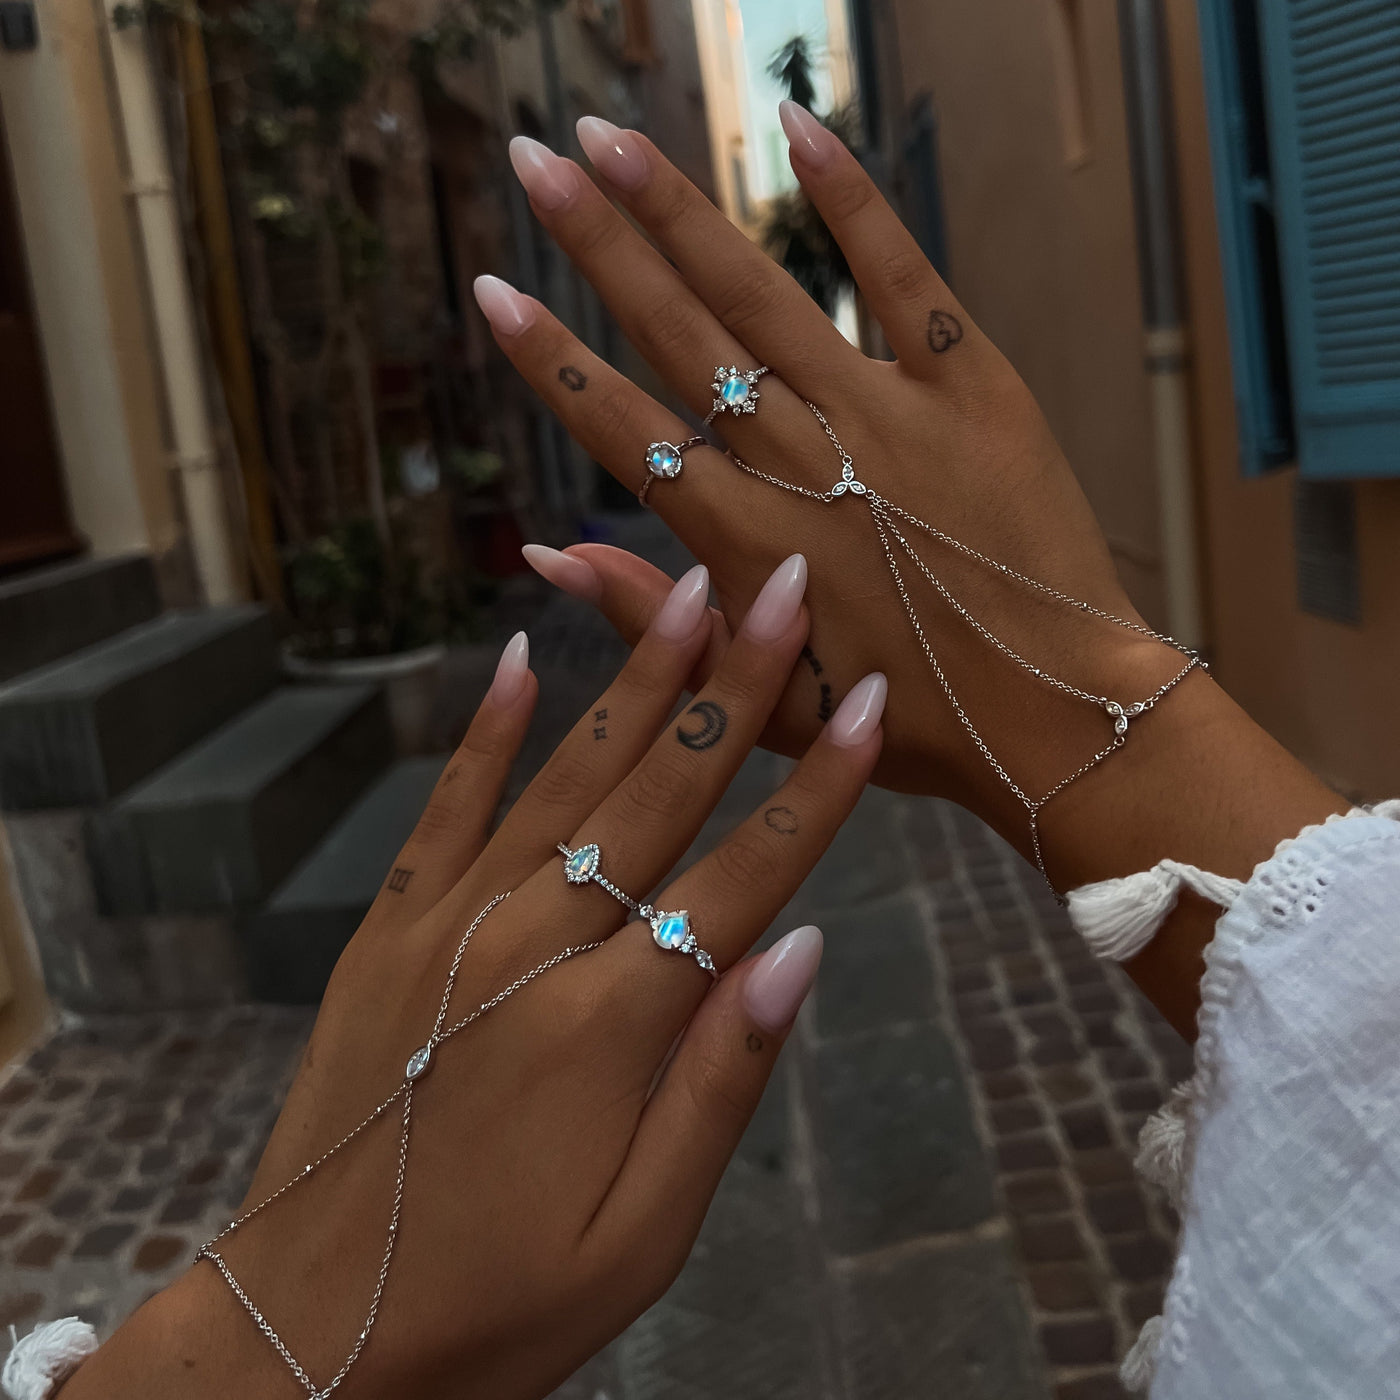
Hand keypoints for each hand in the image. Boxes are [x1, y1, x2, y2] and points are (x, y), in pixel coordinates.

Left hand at [64, 558, 885, 1399]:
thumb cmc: (498, 1301)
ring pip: (565, 774)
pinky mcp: (389, 928)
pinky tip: (518, 656)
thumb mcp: (642, 1234)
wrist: (309, 1326)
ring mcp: (451, 923)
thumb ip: (723, 1082)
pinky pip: (446, 806)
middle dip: (735, 682)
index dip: (819, 785)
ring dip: (635, 678)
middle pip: (661, 791)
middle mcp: (535, 944)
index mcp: (615, 1022)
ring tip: (683, 590)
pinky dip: (486, 729)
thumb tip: (803, 948)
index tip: (871, 701)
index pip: (747, 875)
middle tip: (783, 586)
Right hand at [474, 106, 1344, 1042]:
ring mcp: (886, 413)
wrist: (1060, 717)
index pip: (624, 433)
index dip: (552, 361)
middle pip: (677, 335)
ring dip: (681, 208)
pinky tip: (795, 125)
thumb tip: (546, 554)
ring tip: (612, 135)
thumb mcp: (762, 705)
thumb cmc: (905, 726)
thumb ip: (654, 621)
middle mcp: (802, 461)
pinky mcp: (970, 384)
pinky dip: (851, 201)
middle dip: (597, 242)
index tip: (493, 291)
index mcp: (747, 542)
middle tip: (534, 159)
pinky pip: (902, 276)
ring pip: (761, 292)